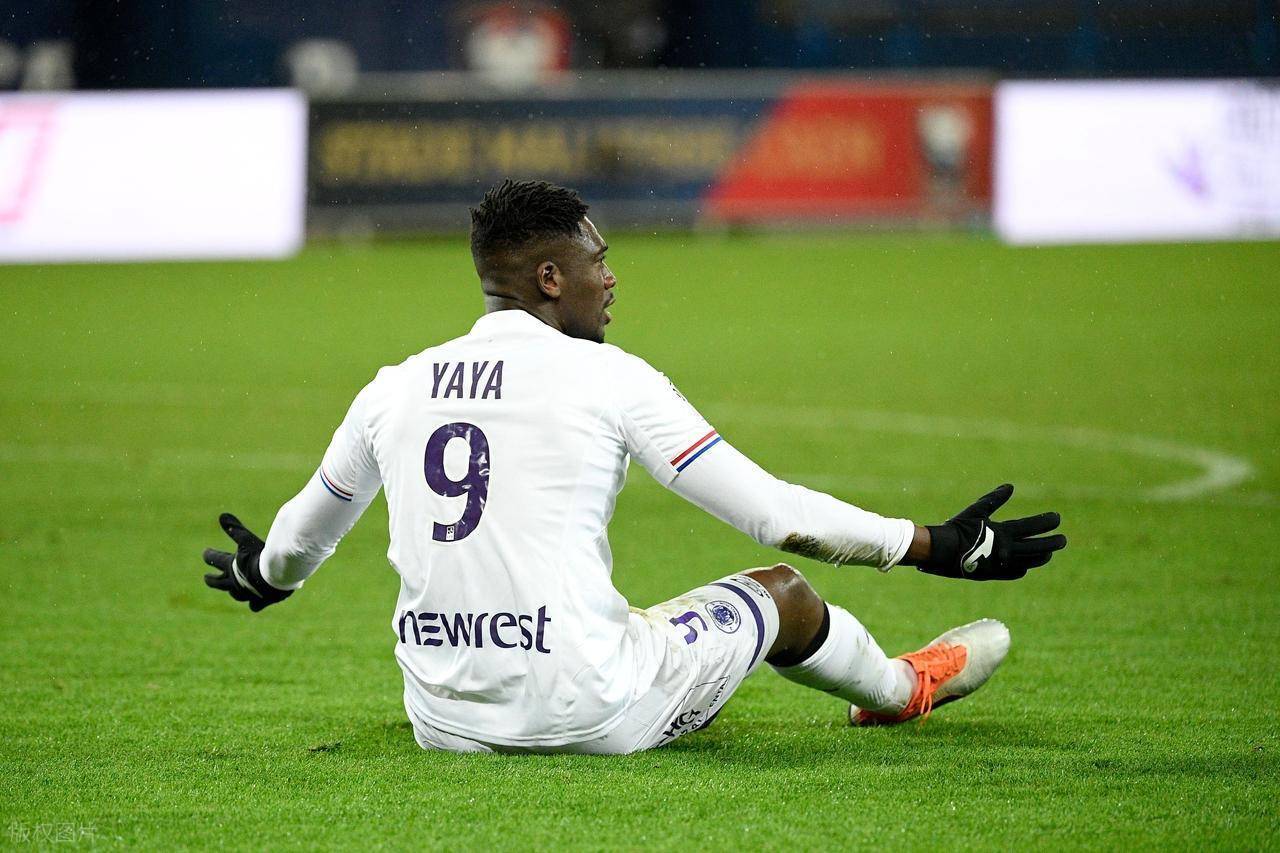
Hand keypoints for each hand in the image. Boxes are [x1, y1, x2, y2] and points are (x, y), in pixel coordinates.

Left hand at [201, 513, 292, 610]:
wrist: (277, 576)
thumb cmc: (261, 557)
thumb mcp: (247, 540)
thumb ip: (236, 529)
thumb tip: (222, 516)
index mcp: (230, 567)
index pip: (214, 559)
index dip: (209, 555)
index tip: (205, 553)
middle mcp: (234, 582)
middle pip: (217, 582)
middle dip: (211, 580)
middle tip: (206, 578)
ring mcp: (246, 593)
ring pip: (234, 594)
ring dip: (232, 591)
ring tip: (232, 591)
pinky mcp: (260, 601)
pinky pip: (254, 605)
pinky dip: (254, 604)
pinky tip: (254, 605)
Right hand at [917, 484, 1065, 580]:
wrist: (941, 551)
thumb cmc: (957, 528)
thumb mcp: (976, 511)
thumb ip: (994, 499)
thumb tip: (1010, 486)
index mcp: (1002, 532)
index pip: (1031, 526)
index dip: (1046, 522)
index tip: (1057, 518)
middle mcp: (1005, 549)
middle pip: (1036, 546)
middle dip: (1052, 543)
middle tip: (1063, 540)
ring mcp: (1001, 563)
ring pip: (1029, 561)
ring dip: (1041, 557)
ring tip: (1049, 553)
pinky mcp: (993, 573)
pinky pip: (1014, 572)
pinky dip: (1022, 568)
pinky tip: (1026, 566)